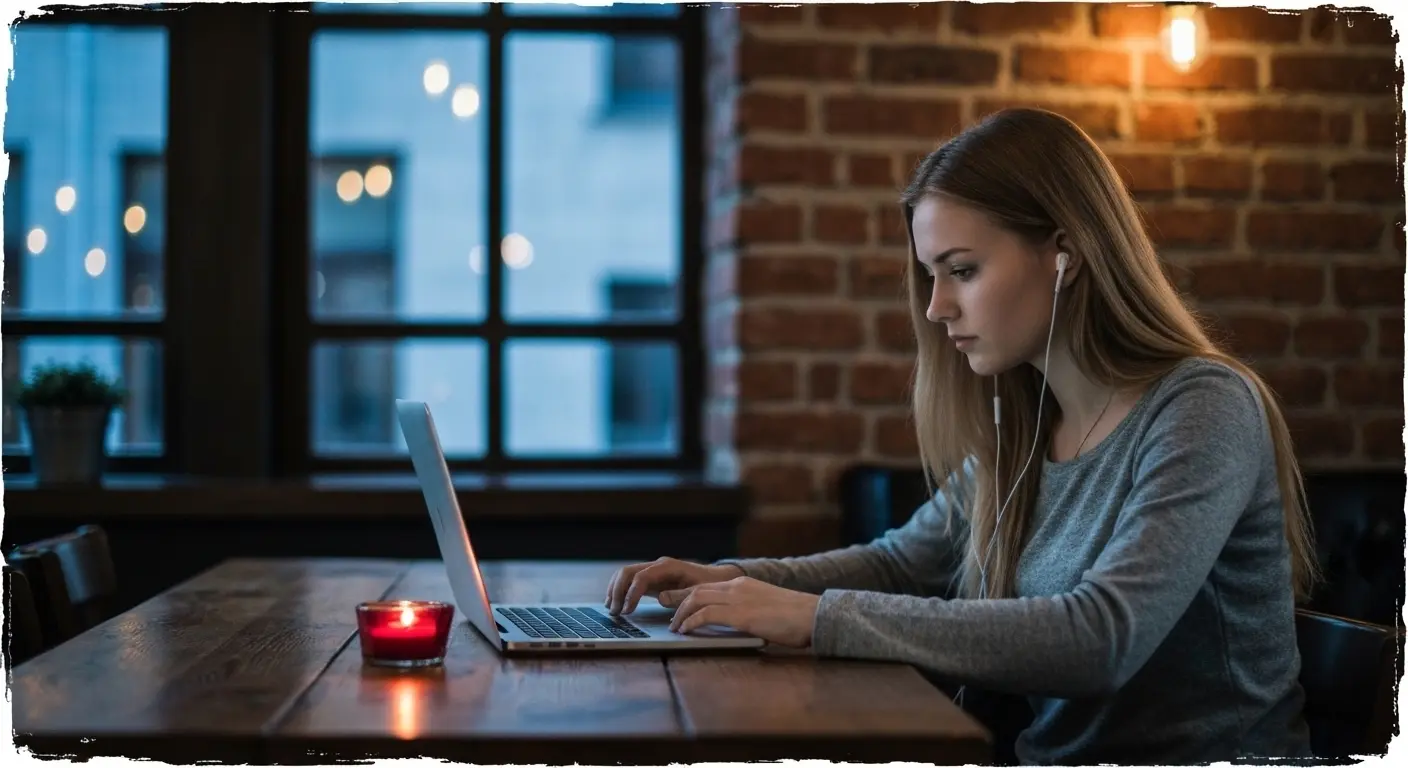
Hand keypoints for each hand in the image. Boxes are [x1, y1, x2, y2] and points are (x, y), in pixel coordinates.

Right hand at [605, 557, 743, 615]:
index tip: (627, 611)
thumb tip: (660, 598)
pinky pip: (630, 581)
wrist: (715, 578)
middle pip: (627, 572)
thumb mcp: (698, 591)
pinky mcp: (651, 579)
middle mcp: (657, 565)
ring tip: (611, 609)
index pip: (641, 577)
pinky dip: (620, 591)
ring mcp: (652, 571)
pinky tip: (616, 603)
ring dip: (615, 590)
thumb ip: (680, 595)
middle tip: (614, 612)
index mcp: (667, 567)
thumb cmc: (709, 584)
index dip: (631, 594)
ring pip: (625, 575)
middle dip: (617, 591)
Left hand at [659, 577, 821, 648]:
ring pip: (697, 599)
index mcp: (744, 583)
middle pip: (697, 590)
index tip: (679, 608)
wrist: (812, 615)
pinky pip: (706, 614)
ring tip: (676, 627)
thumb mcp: (766, 607)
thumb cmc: (796, 617)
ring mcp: (738, 598)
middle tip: (673, 619)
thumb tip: (735, 624)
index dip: (689, 596)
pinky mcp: (740, 614)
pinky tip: (686, 631)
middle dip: (680, 603)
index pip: (708, 586)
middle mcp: (737, 586)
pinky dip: (691, 622)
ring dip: (682, 613)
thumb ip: (747, 610)